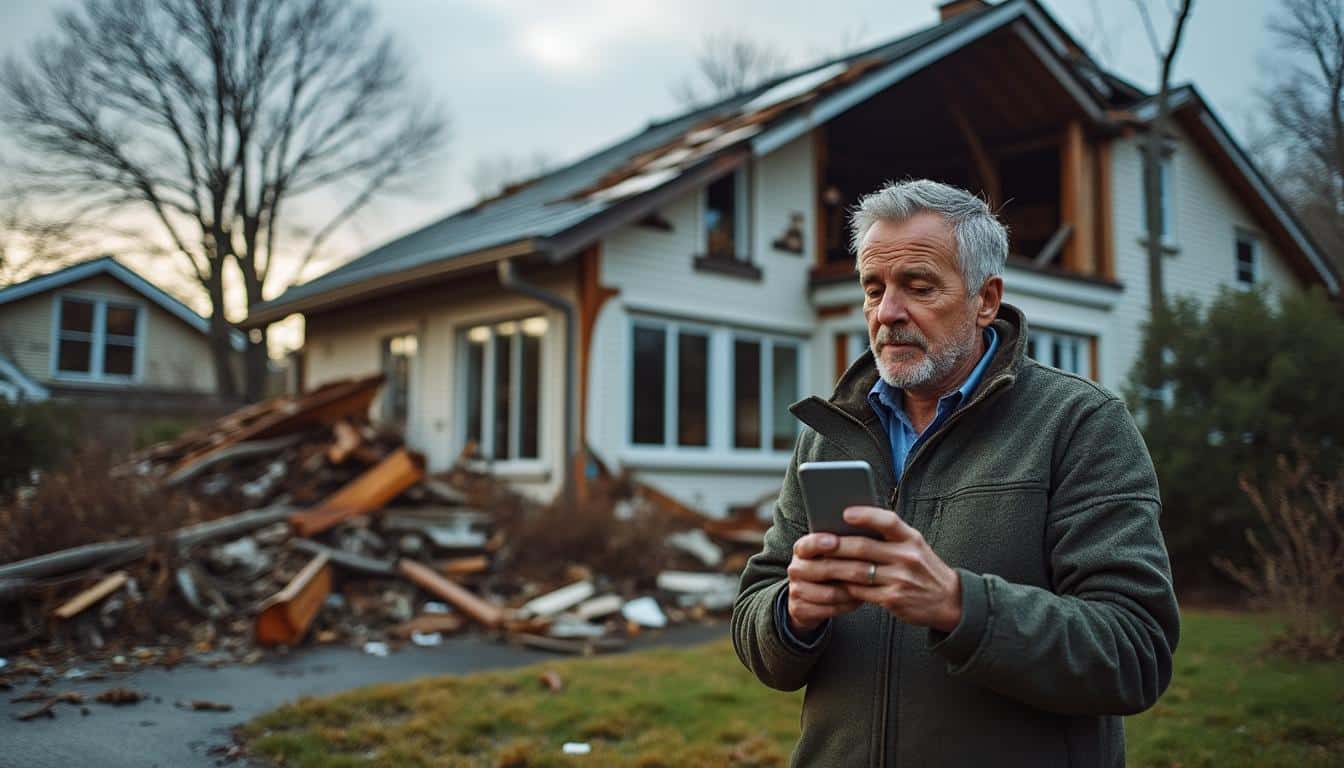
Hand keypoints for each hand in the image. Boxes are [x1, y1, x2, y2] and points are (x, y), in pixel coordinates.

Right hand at [785, 532, 863, 633]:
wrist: (810, 597)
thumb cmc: (830, 568)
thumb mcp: (832, 554)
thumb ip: (843, 544)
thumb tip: (866, 532)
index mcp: (802, 550)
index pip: (808, 544)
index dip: (820, 543)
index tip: (836, 542)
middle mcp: (796, 569)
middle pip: (825, 569)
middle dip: (851, 569)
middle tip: (874, 567)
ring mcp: (796, 590)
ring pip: (829, 593)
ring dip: (853, 591)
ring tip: (872, 585)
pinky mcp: (800, 609)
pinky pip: (829, 610)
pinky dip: (848, 605)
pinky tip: (860, 599)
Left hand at [792, 506, 962, 632]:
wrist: (949, 600)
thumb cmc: (923, 568)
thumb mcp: (914, 546)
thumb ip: (890, 536)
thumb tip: (850, 524)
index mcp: (911, 538)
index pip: (888, 521)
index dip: (866, 515)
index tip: (845, 512)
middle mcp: (907, 557)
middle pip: (864, 547)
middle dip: (835, 545)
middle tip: (814, 543)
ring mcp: (901, 579)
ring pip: (858, 571)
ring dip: (834, 567)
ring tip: (816, 563)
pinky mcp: (894, 599)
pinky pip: (861, 591)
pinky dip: (844, 586)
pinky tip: (832, 582)